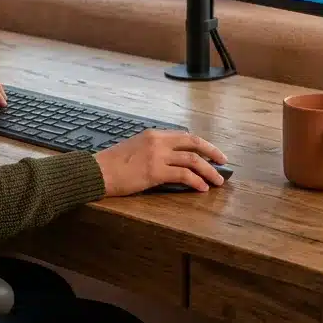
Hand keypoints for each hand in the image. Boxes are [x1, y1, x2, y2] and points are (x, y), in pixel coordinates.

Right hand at [95, 130, 227, 195]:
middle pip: (193, 142)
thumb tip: (171, 160)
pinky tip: (202, 188)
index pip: (184, 136)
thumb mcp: (136, 148)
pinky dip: (196, 181)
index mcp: (153, 134)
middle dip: (212, 152)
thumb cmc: (113, 163)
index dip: (201, 144)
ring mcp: (157, 155)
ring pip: (192, 160)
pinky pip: (183, 175)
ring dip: (208, 170)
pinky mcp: (155, 172)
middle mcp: (158, 141)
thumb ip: (153, 149)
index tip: (212, 152)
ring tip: (218, 180)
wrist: (98, 171)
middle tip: (223, 162)